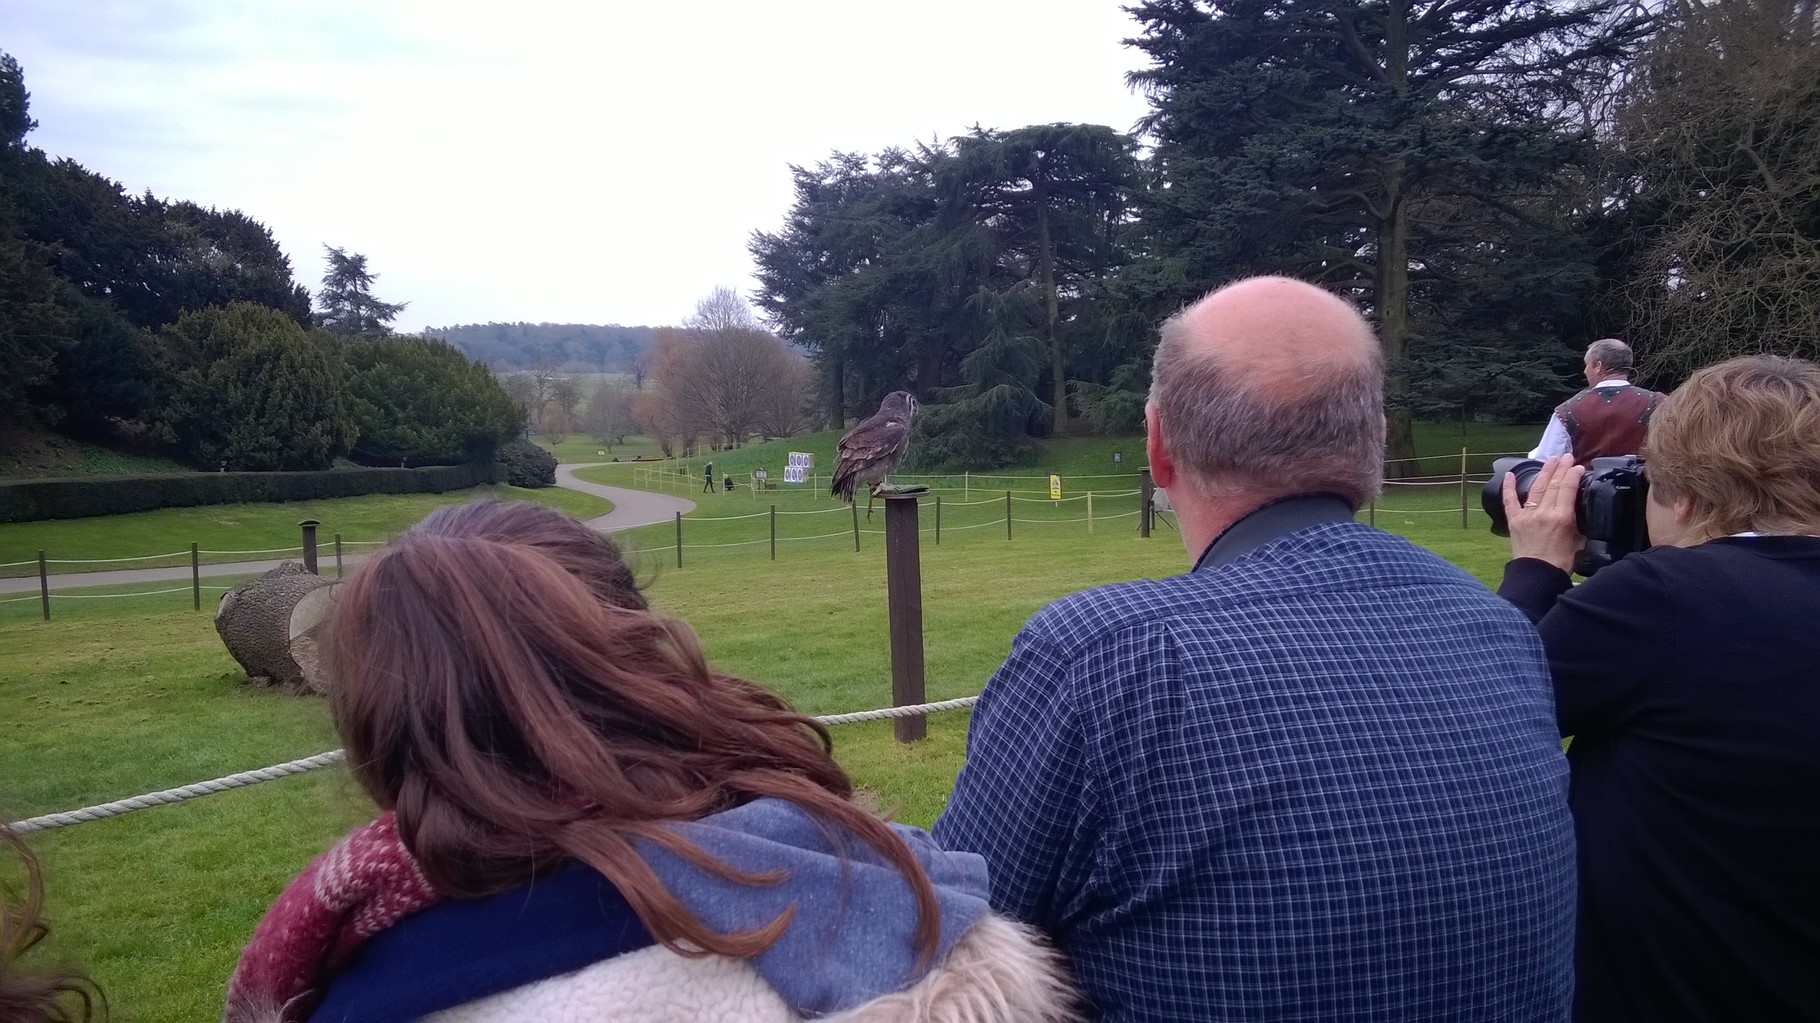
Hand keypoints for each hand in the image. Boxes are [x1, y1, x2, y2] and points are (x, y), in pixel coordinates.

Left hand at [1502, 454, 1586, 574]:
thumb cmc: (1561, 562)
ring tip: (1550, 460)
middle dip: (1560, 468)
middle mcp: (1543, 512)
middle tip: (1566, 456)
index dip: (1572, 475)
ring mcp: (1527, 515)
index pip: (1567, 488)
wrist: (1537, 575)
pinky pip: (1510, 501)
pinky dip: (1509, 487)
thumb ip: (1579, 523)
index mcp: (1561, 517)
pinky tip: (1510, 475)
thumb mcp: (1579, 541)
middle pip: (1552, 484)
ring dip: (1544, 472)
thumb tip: (1580, 509)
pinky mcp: (1514, 521)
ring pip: (1536, 488)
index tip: (1577, 466)